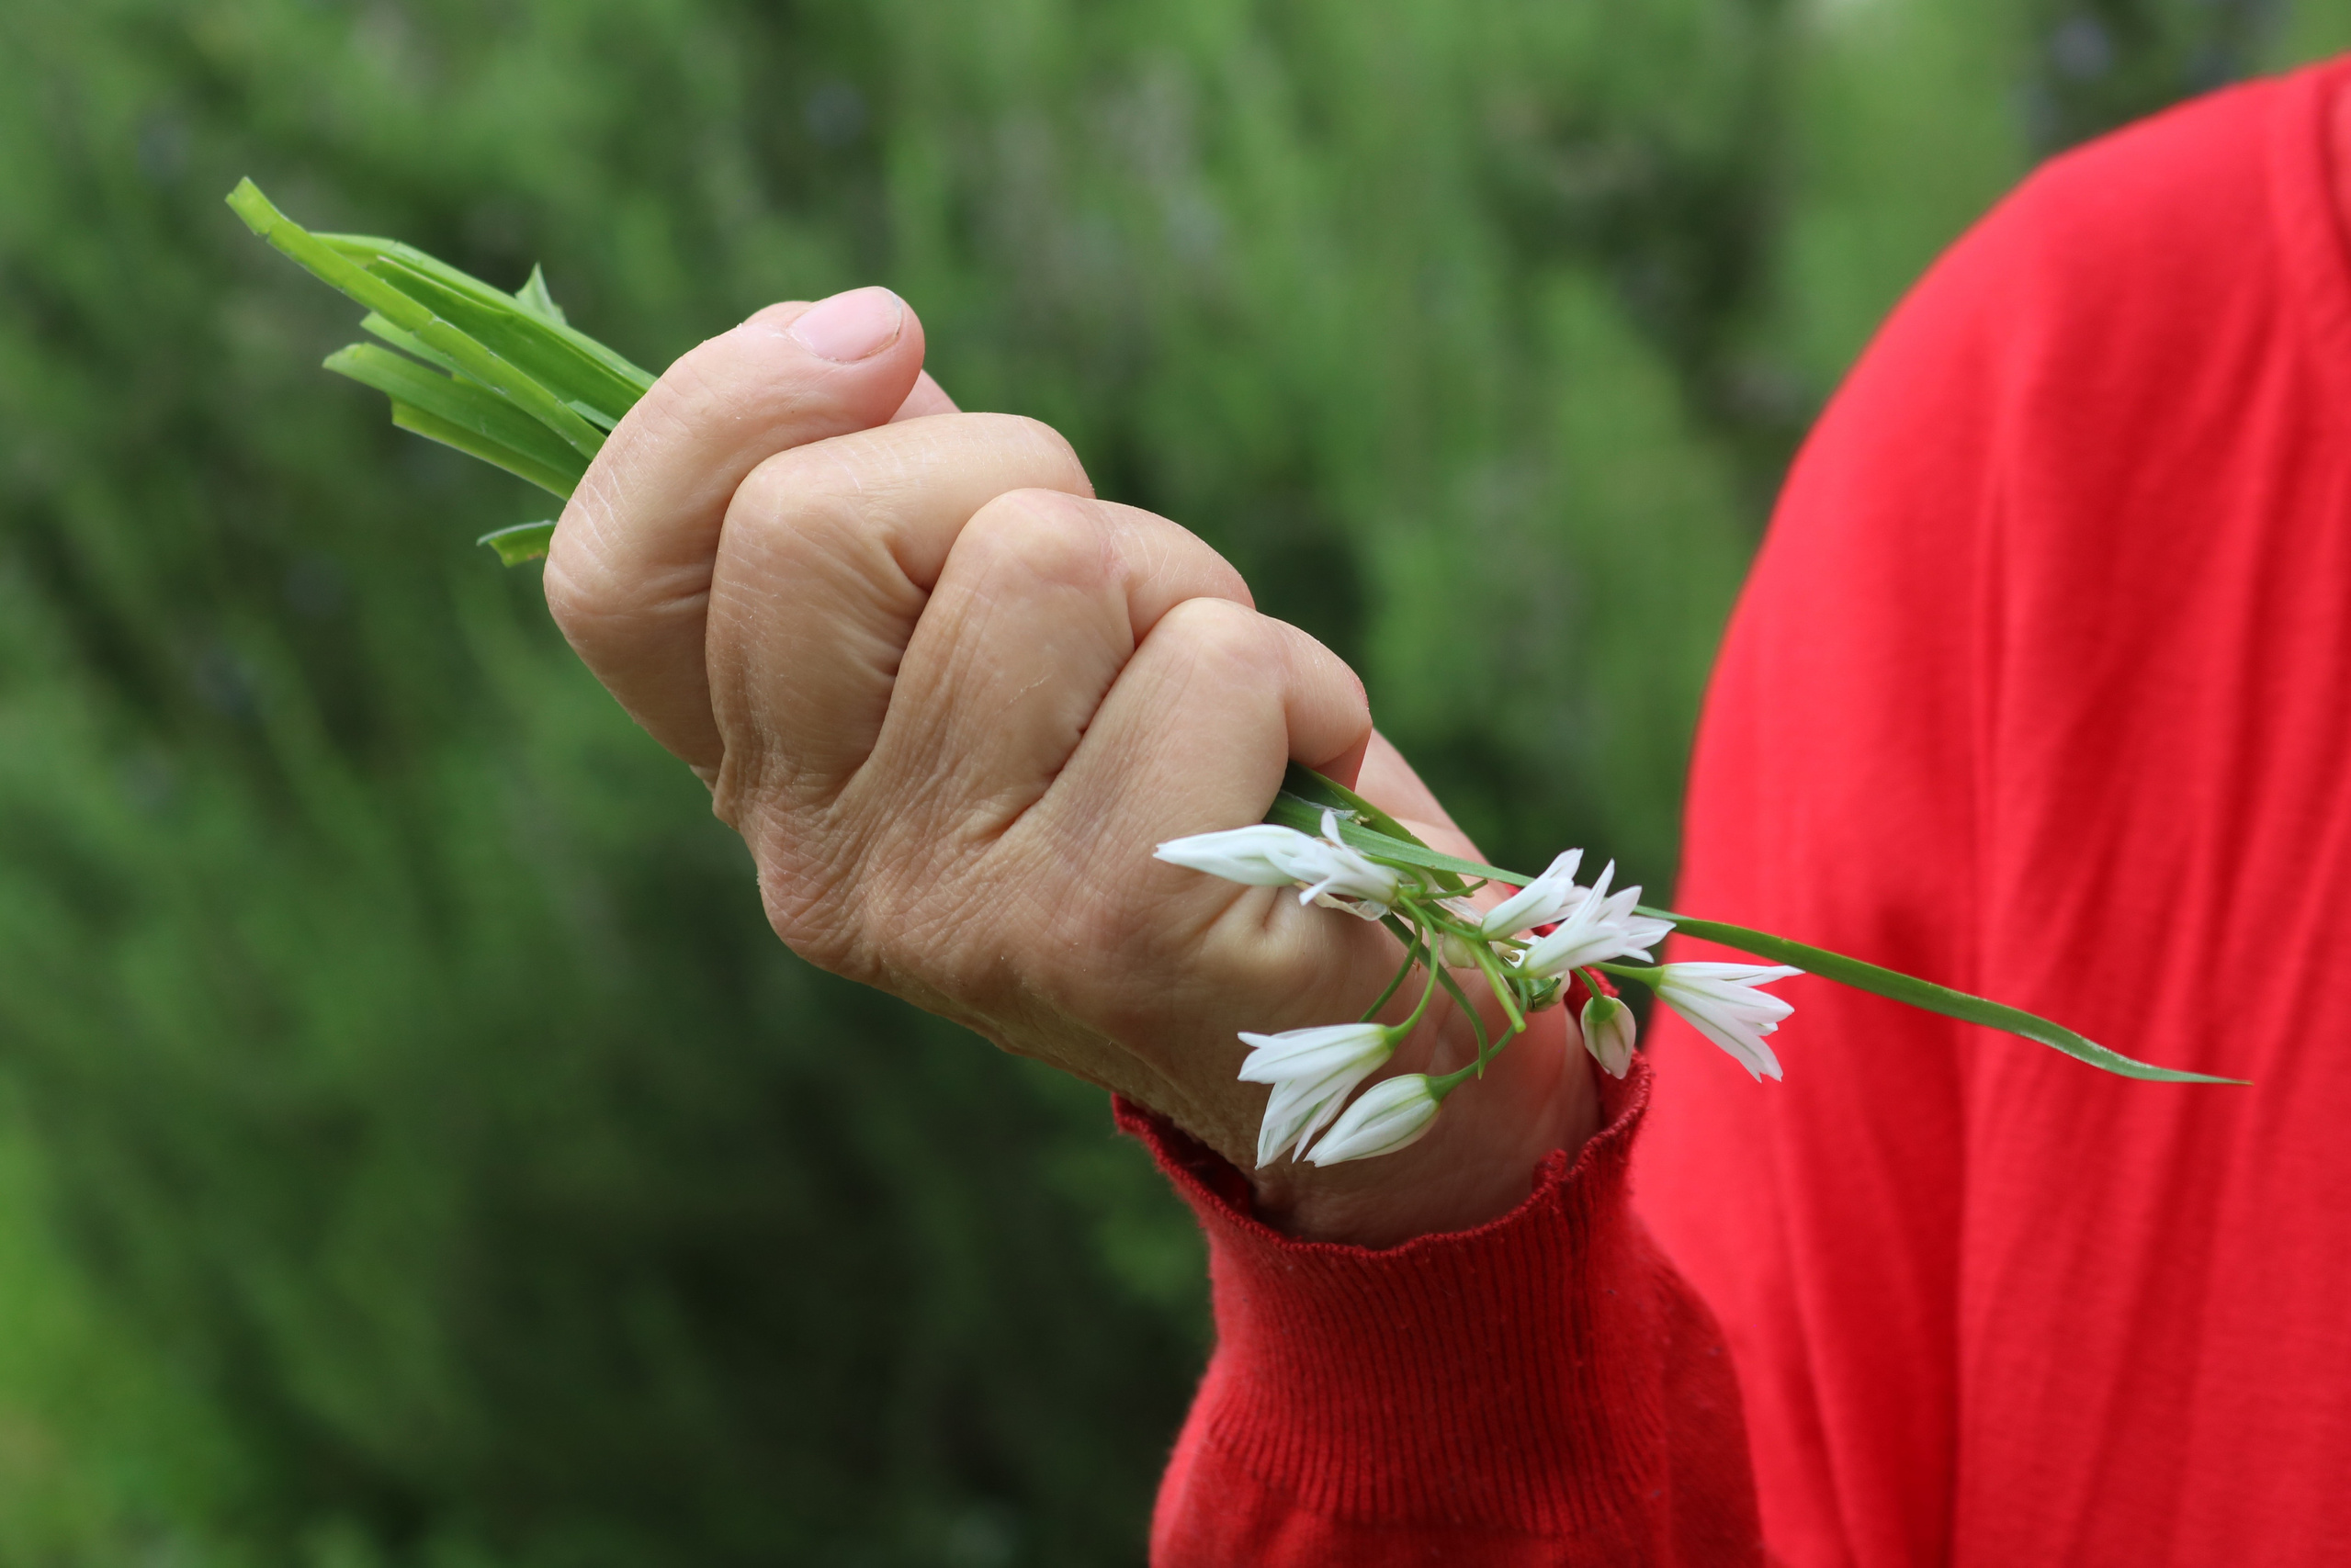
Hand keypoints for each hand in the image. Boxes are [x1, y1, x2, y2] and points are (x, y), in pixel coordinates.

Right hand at [544, 288, 1599, 1245]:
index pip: (614, 578)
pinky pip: (1213, 661)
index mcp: (775, 776)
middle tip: (1121, 594)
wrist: (1368, 1047)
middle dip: (1024, 478)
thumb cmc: (1195, 795)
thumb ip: (928, 517)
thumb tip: (873, 353)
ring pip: (1048, 562)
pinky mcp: (1110, 928)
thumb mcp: (1033, 648)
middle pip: (823, 519)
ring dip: (1186, 589)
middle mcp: (816, 858)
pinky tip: (1297, 787)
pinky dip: (1300, 683)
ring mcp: (949, 908)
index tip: (884, 337)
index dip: (714, 410)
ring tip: (1220, 715)